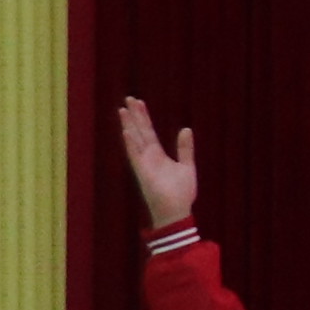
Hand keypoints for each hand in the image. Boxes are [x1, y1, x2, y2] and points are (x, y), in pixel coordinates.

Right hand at [115, 98, 199, 231]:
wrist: (177, 210)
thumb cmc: (181, 192)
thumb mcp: (187, 165)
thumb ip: (185, 148)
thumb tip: (186, 129)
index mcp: (157, 154)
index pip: (148, 131)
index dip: (144, 117)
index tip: (139, 102)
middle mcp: (148, 156)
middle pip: (140, 131)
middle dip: (134, 116)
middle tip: (128, 98)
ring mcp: (144, 164)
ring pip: (135, 140)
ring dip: (129, 125)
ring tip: (122, 110)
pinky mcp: (143, 173)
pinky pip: (135, 156)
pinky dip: (131, 144)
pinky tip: (127, 132)